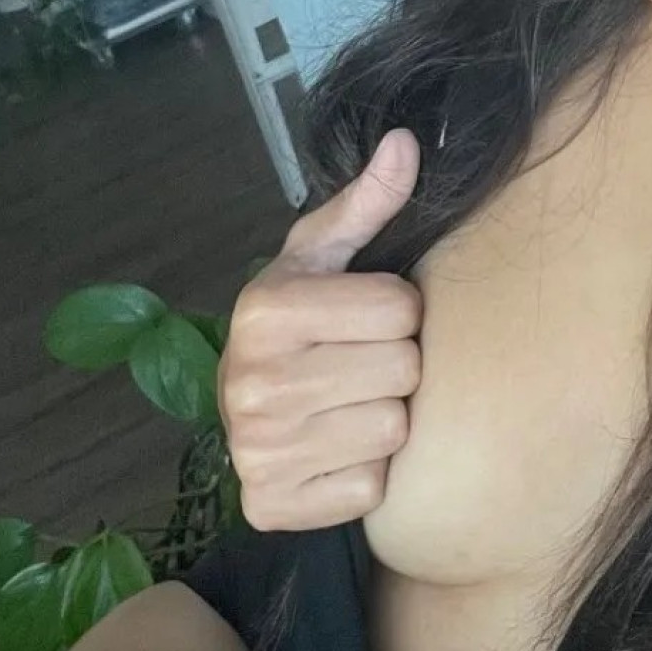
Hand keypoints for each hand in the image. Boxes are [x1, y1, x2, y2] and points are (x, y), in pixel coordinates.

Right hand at [218, 129, 422, 530]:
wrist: (245, 405)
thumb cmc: (298, 318)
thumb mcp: (324, 254)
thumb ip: (367, 202)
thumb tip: (407, 143)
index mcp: (266, 311)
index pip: (400, 308)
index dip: (398, 310)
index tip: (369, 315)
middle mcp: (253, 384)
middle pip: (403, 371)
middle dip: (395, 364)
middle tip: (360, 362)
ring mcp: (260, 453)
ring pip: (393, 431)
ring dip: (384, 418)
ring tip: (349, 402)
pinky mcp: (273, 507)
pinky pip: (370, 489)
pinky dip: (364, 473)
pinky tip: (335, 447)